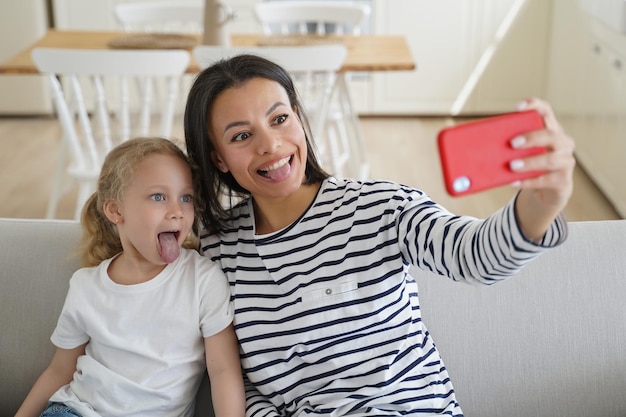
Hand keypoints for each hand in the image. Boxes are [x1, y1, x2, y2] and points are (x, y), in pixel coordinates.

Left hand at [510, 98, 574, 239]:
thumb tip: (474, 147)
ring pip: (551, 159)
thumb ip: (506, 146)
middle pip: (551, 134)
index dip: (534, 106)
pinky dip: (528, 181)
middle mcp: (562, 142)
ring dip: (529, 162)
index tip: (517, 108)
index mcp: (550, 130)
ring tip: (512, 165)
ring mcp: (566, 161)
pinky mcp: (563, 180)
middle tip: (512, 143)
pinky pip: (546, 180)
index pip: (546, 111)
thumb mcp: (520, 153)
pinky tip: (513, 181)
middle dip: (531, 138)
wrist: (547, 190)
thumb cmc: (529, 165)